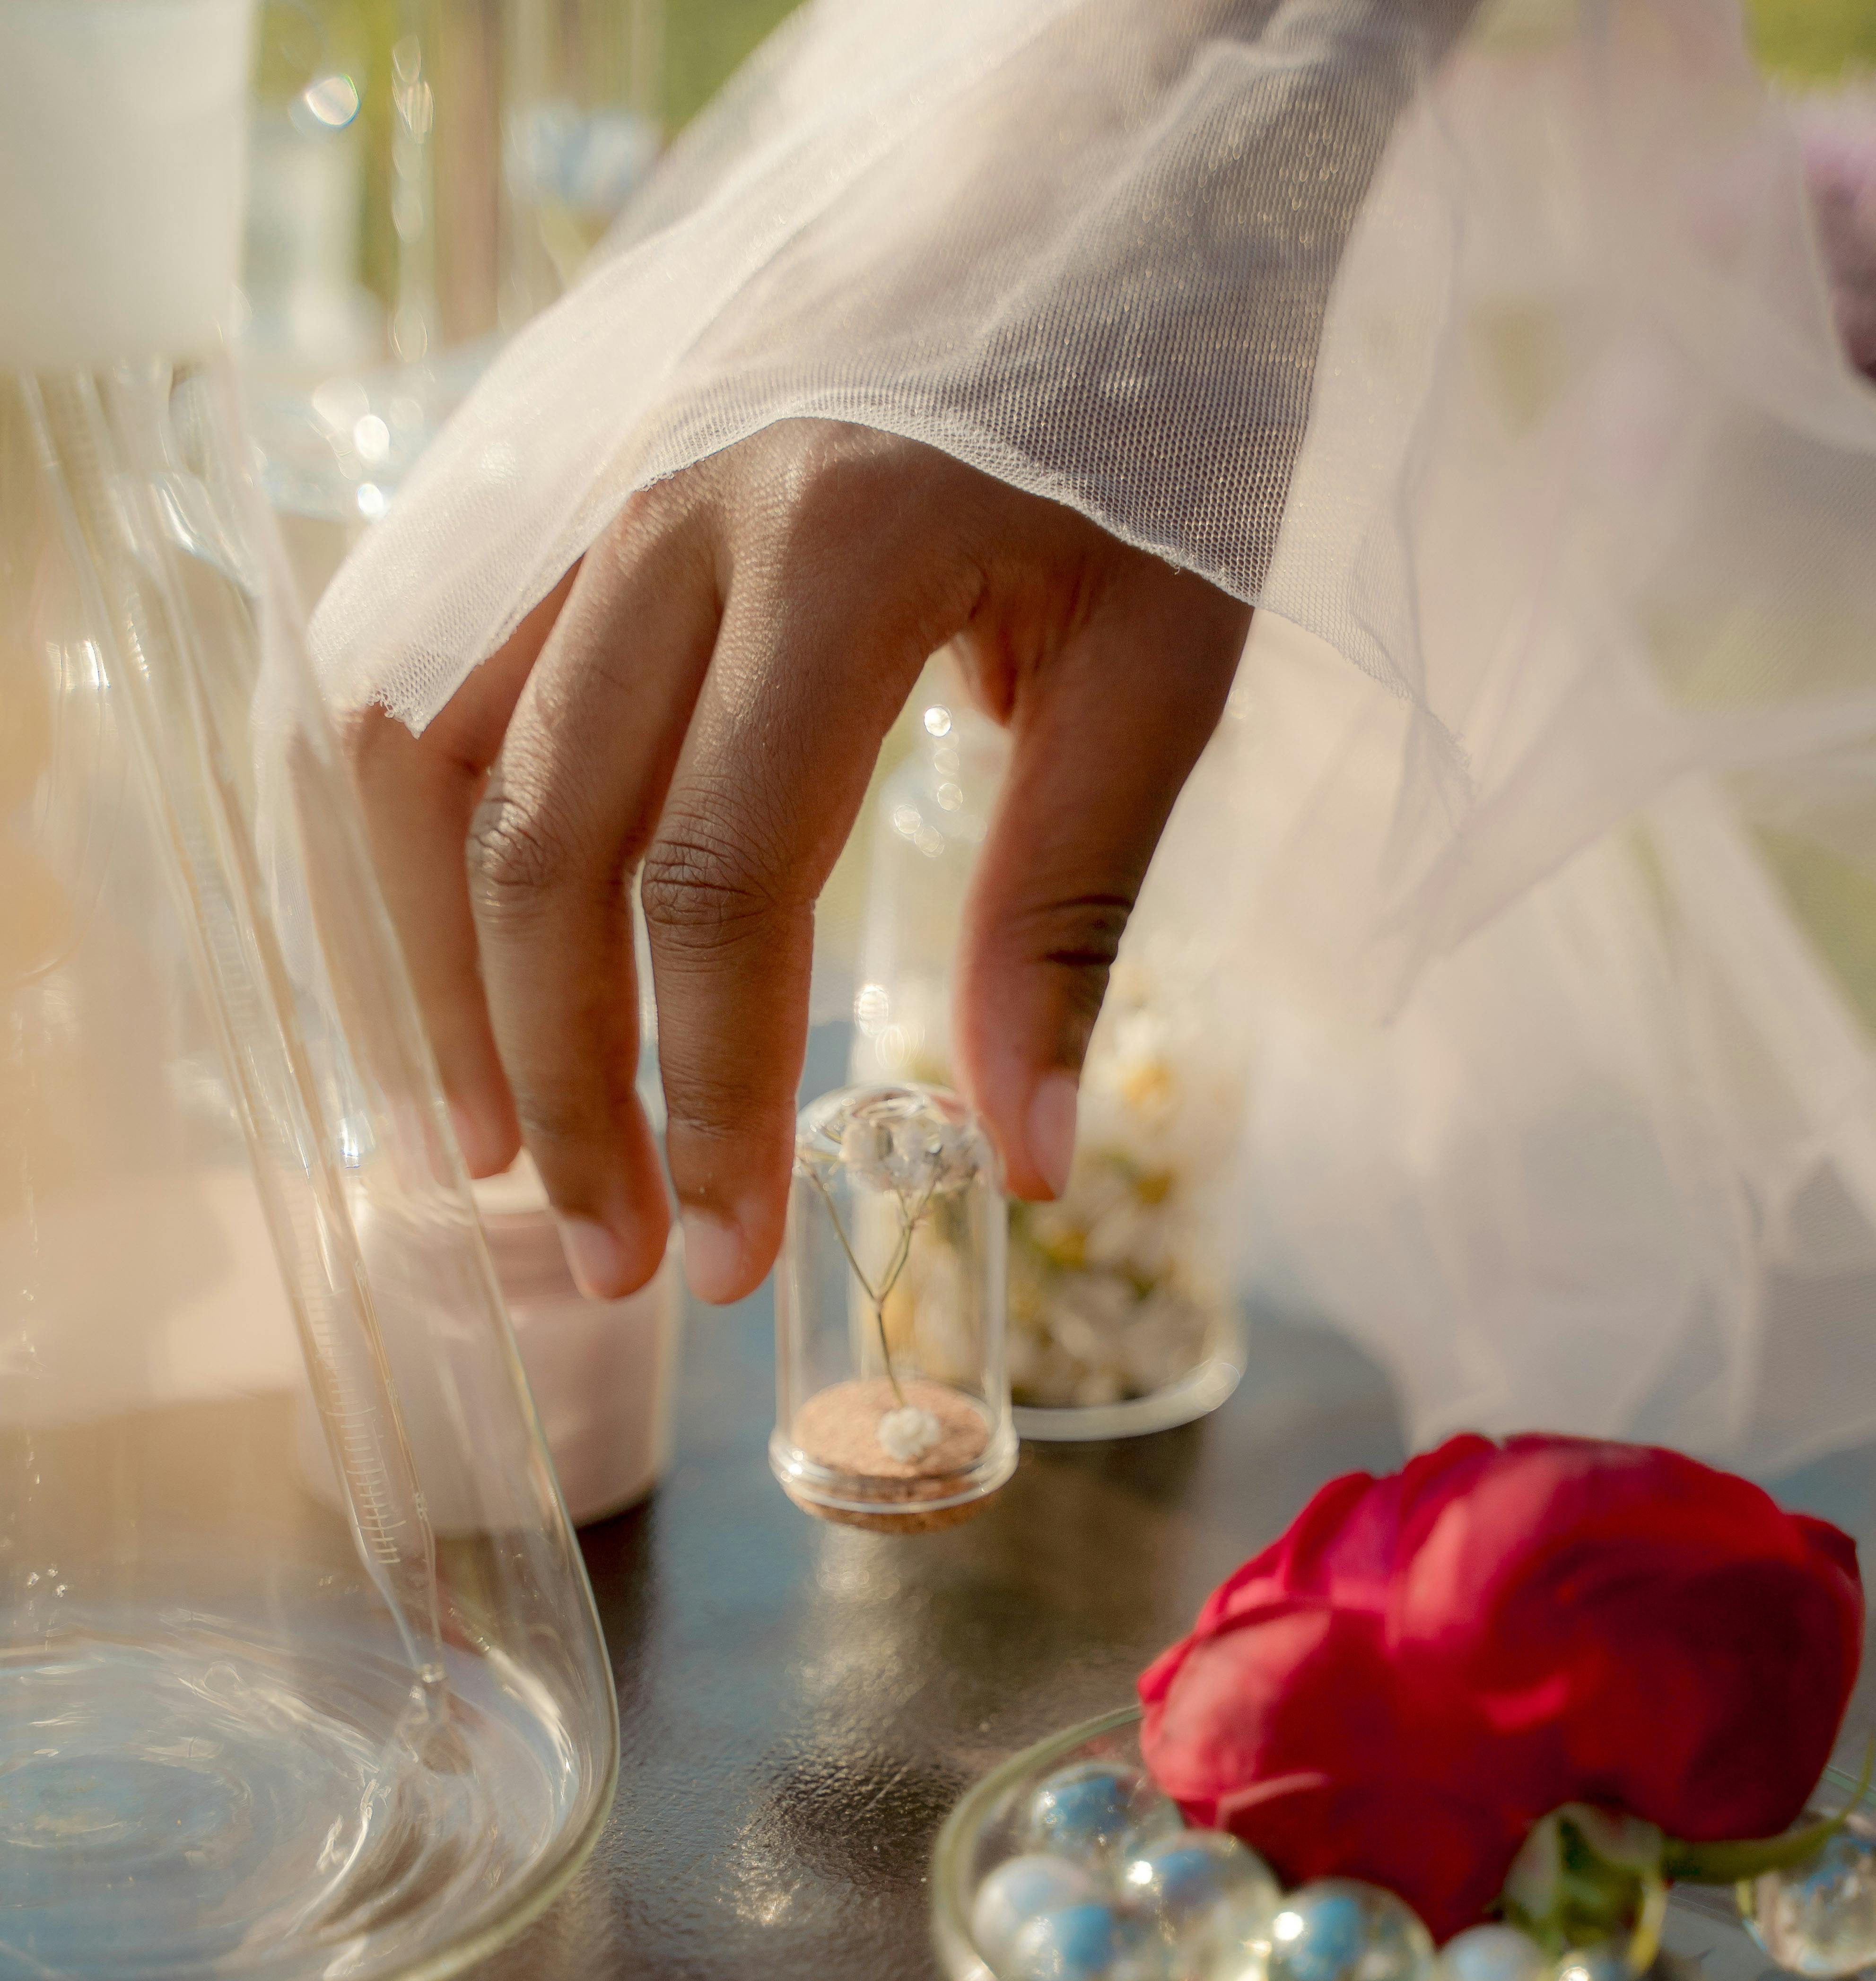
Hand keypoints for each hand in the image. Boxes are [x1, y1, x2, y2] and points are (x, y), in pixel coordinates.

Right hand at [347, 421, 1248, 1302]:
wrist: (1091, 160)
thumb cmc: (1155, 406)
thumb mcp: (1164, 655)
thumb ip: (1068, 908)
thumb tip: (1015, 1160)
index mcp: (831, 548)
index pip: (715, 883)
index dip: (709, 1093)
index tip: (730, 1245)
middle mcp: (661, 508)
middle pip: (543, 849)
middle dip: (571, 1088)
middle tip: (620, 1257)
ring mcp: (577, 476)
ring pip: (423, 762)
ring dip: (439, 983)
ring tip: (487, 1152)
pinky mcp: (544, 474)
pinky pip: (410, 674)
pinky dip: (407, 846)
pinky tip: (448, 970)